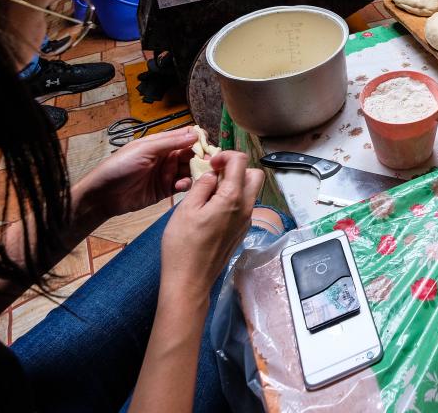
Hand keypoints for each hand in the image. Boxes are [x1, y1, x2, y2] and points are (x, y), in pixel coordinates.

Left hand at [76, 128, 198, 222]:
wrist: (104, 194)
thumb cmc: (120, 166)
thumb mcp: (145, 150)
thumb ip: (170, 142)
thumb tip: (196, 134)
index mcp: (161, 143)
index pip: (186, 137)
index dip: (199, 139)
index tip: (210, 146)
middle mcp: (166, 157)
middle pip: (191, 154)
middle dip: (201, 158)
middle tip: (211, 164)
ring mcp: (166, 174)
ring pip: (189, 170)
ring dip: (195, 172)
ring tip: (198, 176)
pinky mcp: (165, 190)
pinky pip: (181, 185)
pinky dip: (186, 185)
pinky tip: (182, 185)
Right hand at [161, 151, 261, 297]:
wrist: (190, 280)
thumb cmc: (183, 246)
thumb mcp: (186, 208)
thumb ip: (202, 186)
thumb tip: (211, 175)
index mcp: (233, 199)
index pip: (241, 162)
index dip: (225, 155)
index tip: (211, 163)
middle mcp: (246, 209)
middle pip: (254, 175)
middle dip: (236, 168)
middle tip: (214, 174)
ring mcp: (246, 222)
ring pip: (250, 192)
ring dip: (234, 185)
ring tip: (209, 193)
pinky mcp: (240, 232)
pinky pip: (243, 208)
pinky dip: (232, 200)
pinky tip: (211, 209)